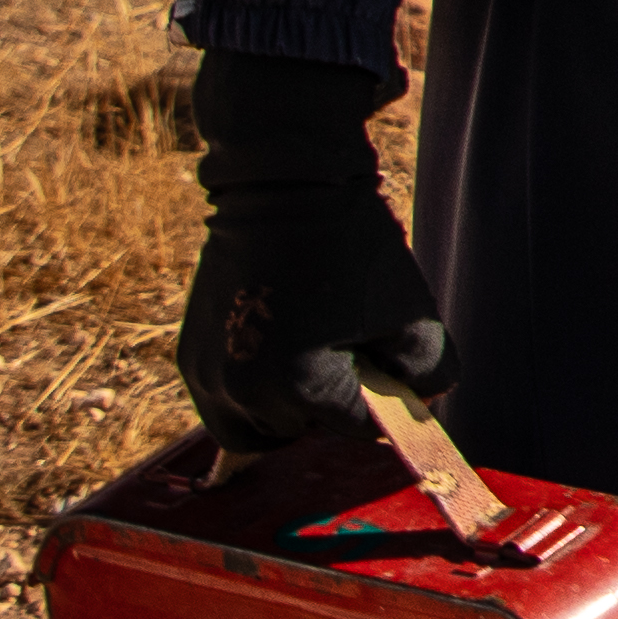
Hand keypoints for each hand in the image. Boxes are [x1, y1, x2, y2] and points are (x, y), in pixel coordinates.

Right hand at [177, 55, 447, 447]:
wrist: (281, 184)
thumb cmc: (351, 247)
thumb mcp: (413, 314)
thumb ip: (429, 373)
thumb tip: (420, 405)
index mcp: (299, 388)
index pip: (357, 429)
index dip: (384, 398)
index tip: (387, 360)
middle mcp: (241, 393)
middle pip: (303, 435)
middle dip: (331, 404)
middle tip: (347, 350)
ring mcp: (207, 377)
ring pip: (256, 429)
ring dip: (287, 409)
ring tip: (311, 354)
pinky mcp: (188, 358)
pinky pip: (223, 402)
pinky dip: (253, 390)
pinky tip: (279, 344)